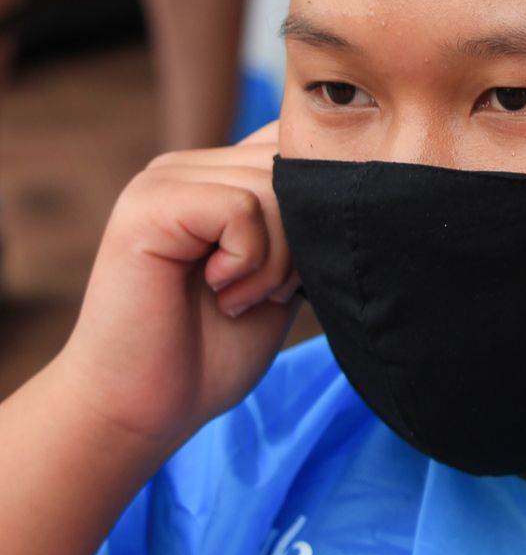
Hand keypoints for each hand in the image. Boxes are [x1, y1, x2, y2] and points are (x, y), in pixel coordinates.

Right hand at [52, 122, 299, 460]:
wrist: (143, 411)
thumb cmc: (211, 354)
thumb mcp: (277, 275)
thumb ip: (299, 222)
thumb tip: (353, 183)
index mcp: (215, 176)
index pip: (295, 143)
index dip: (318, 206)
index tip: (293, 276)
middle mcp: (187, 167)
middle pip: (292, 163)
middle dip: (299, 242)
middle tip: (263, 295)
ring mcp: (162, 180)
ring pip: (272, 185)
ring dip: (274, 261)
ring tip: (238, 300)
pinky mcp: (148, 206)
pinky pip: (240, 207)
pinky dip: (248, 262)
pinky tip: (219, 294)